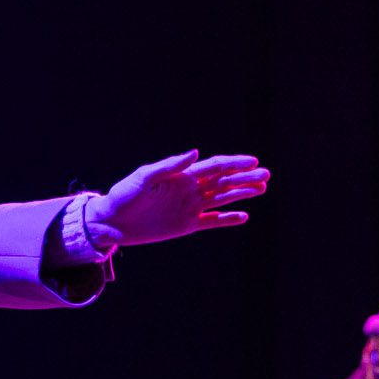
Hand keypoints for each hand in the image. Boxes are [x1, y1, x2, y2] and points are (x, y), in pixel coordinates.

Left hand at [89, 151, 268, 247]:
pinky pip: (212, 220)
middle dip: (244, 178)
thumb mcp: (144, 177)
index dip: (234, 163)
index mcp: (181, 175)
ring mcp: (189, 207)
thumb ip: (170, 166)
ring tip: (262, 189)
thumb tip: (195, 153)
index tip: (253, 161)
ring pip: (222, 199)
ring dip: (242, 194)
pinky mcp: (186, 225)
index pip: (214, 167)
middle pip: (223, 182)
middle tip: (266, 175)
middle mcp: (189, 189)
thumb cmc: (124, 195)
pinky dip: (227, 219)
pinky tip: (244, 216)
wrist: (112, 222)